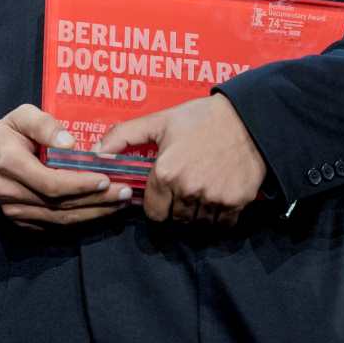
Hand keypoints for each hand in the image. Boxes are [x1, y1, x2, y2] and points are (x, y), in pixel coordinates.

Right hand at [0, 104, 133, 229]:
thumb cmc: (6, 134)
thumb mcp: (21, 116)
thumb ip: (44, 125)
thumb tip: (70, 143)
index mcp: (10, 165)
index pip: (50, 183)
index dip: (80, 184)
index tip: (106, 178)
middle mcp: (10, 194)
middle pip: (60, 205)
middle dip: (97, 200)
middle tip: (126, 193)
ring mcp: (14, 212)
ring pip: (61, 219)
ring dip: (94, 213)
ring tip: (121, 202)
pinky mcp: (21, 222)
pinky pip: (56, 225)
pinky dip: (82, 219)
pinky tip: (102, 209)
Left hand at [95, 94, 265, 225]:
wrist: (247, 118)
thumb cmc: (199, 118)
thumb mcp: (158, 121)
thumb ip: (123, 137)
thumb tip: (96, 154)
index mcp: (165, 173)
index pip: (152, 212)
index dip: (155, 204)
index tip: (161, 193)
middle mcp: (187, 190)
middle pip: (175, 219)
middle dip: (175, 208)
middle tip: (182, 189)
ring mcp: (213, 199)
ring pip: (197, 224)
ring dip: (196, 213)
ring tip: (200, 190)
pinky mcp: (236, 203)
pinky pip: (222, 224)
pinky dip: (218, 216)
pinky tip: (216, 195)